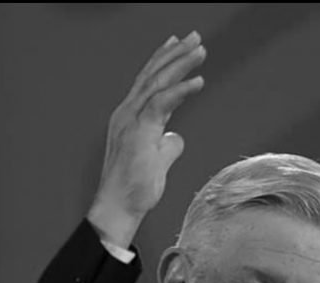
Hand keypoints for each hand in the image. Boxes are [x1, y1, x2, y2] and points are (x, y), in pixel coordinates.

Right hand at [88, 31, 206, 248]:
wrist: (119, 208)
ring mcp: (130, 121)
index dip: (164, 61)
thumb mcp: (157, 161)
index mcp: (130, 117)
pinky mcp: (139, 133)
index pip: (148, 82)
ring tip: (200, 50)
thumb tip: (176, 137)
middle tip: (195, 37)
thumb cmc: (135, 188)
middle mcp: (127, 113)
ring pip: (157, 83)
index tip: (179, 45)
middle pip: (153, 75)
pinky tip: (198, 82)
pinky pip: (161, 104)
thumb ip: (167, 145)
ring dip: (180, 64)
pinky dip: (180, 90)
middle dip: (174, 53)